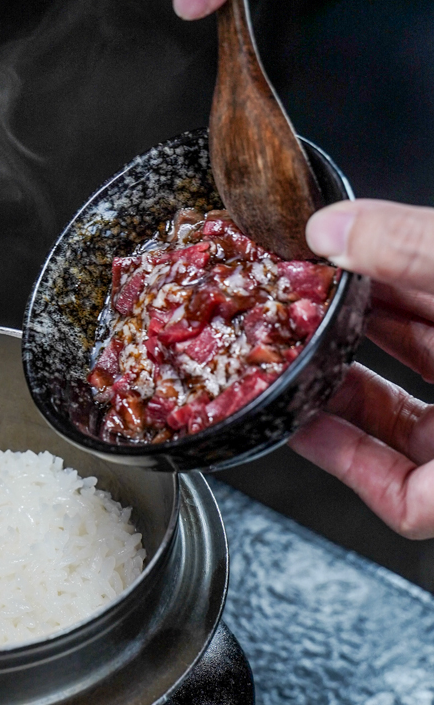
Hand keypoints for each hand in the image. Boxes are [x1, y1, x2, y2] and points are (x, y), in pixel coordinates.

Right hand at [289, 199, 433, 538]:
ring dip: (326, 388)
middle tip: (292, 304)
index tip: (319, 250)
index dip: (368, 260)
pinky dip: (334, 453)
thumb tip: (334, 226)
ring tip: (284, 361)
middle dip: (339, 321)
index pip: (426, 276)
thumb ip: (415, 249)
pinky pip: (382, 478)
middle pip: (401, 341)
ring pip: (384, 411)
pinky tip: (300, 422)